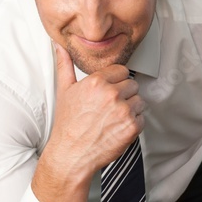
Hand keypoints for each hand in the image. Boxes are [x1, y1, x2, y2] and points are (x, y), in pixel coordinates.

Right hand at [43, 43, 144, 177]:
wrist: (71, 154)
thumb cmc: (67, 124)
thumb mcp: (64, 91)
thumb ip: (65, 65)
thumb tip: (60, 46)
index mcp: (97, 82)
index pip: (121, 71)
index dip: (116, 81)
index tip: (109, 91)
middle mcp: (112, 94)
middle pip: (132, 85)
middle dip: (124, 94)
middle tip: (109, 108)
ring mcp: (124, 111)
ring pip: (139, 101)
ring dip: (131, 109)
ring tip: (112, 118)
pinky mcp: (132, 127)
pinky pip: (142, 118)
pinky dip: (133, 124)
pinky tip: (117, 128)